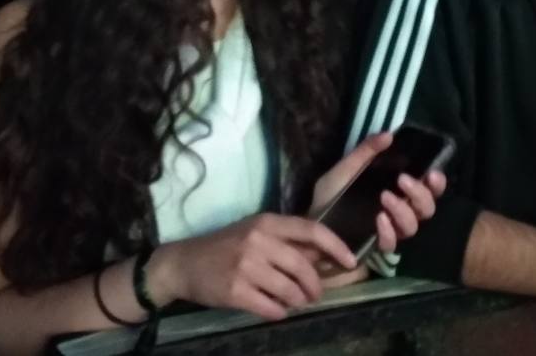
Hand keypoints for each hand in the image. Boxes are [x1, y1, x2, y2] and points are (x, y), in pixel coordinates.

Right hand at [151, 213, 356, 320]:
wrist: (184, 263)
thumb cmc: (224, 247)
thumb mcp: (254, 233)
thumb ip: (285, 241)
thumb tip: (323, 257)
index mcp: (266, 222)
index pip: (311, 229)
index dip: (335, 246)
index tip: (351, 260)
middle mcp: (258, 241)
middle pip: (303, 266)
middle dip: (315, 285)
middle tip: (315, 294)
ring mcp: (246, 267)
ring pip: (290, 290)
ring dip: (299, 301)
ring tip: (297, 302)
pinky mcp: (235, 291)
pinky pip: (271, 308)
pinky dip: (280, 312)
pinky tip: (277, 310)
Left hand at [311, 133, 446, 255]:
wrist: (309, 231)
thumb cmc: (329, 199)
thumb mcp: (344, 171)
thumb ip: (365, 153)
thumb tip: (388, 135)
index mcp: (396, 192)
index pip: (428, 189)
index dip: (436, 183)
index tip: (432, 173)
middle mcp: (399, 212)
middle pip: (427, 208)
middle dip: (420, 194)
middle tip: (403, 180)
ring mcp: (390, 232)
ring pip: (413, 226)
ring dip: (403, 210)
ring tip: (385, 197)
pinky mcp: (377, 249)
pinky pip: (392, 244)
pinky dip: (388, 231)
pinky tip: (378, 219)